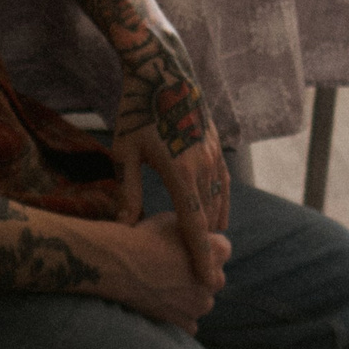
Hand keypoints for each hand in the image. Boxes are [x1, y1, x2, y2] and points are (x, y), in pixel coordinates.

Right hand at [100, 210, 228, 326]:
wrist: (120, 265)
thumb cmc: (145, 238)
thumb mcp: (174, 220)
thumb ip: (194, 231)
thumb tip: (197, 236)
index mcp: (218, 251)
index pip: (222, 249)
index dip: (203, 248)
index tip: (186, 248)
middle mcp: (216, 279)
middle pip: (214, 277)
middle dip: (200, 274)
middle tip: (173, 269)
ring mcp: (201, 304)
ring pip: (202, 301)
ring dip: (190, 297)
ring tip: (165, 288)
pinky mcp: (186, 323)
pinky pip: (190, 323)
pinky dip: (179, 318)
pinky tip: (164, 306)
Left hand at [112, 54, 231, 285]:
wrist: (162, 69)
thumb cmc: (136, 109)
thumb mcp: (124, 151)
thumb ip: (128, 191)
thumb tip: (125, 227)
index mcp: (180, 172)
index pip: (195, 225)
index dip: (201, 256)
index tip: (207, 279)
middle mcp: (203, 166)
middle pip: (210, 219)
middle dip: (206, 248)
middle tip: (198, 274)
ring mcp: (213, 154)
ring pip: (219, 202)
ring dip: (212, 227)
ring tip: (203, 251)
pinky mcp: (216, 145)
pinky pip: (223, 183)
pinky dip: (219, 204)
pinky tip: (213, 217)